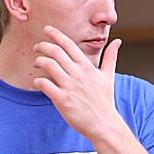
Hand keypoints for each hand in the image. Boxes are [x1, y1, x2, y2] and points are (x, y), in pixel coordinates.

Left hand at [33, 25, 121, 139]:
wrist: (103, 124)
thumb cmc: (105, 101)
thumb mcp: (109, 76)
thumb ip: (110, 57)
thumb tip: (118, 41)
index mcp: (87, 67)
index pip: (69, 44)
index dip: (56, 34)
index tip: (47, 29)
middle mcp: (78, 74)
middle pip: (55, 51)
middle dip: (42, 46)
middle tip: (37, 47)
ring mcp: (69, 86)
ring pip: (48, 65)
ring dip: (38, 61)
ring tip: (36, 63)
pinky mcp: (62, 99)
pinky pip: (44, 84)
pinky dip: (37, 80)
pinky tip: (37, 82)